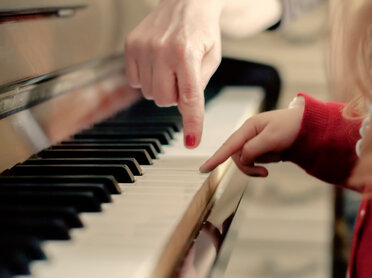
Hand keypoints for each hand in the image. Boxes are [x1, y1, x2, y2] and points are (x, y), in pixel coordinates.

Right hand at [125, 0, 224, 147]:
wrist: (186, 1)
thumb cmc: (202, 30)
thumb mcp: (211, 58)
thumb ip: (198, 85)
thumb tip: (184, 111)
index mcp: (186, 53)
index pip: (189, 98)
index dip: (191, 122)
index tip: (191, 141)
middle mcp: (161, 50)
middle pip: (165, 100)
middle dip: (175, 97)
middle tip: (183, 79)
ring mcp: (142, 47)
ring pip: (150, 93)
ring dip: (162, 87)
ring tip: (171, 67)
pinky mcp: (130, 45)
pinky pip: (136, 81)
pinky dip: (148, 78)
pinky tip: (157, 63)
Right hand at [199, 107, 303, 175]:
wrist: (309, 127)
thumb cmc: (292, 126)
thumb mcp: (272, 137)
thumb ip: (254, 148)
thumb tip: (242, 158)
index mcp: (249, 127)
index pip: (228, 145)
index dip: (216, 158)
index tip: (204, 169)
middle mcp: (249, 134)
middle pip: (237, 156)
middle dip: (249, 167)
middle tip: (264, 173)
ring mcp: (256, 141)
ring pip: (247, 160)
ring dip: (258, 166)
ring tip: (272, 164)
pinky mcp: (262, 148)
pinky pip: (256, 161)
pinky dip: (265, 163)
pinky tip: (277, 156)